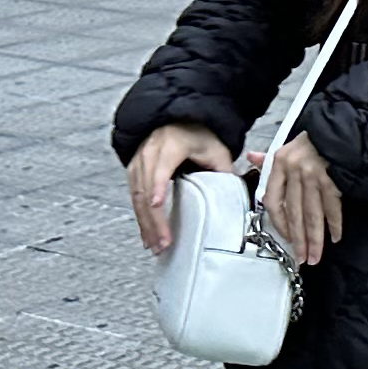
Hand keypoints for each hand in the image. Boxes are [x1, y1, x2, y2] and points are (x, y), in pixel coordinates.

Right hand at [125, 124, 236, 252]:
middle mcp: (150, 153)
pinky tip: (147, 236)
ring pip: (137, 197)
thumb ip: (224, 171)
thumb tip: (233, 197)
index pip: (161, 168)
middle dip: (154, 219)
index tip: (158, 205)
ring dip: (146, 224)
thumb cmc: (197, 135)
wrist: (178, 121)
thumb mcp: (217, 149)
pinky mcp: (134, 172)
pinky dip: (141, 219)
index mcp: (171, 145)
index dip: (158, 186)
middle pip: (146, 189)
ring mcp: (138, 162)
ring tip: (156, 246)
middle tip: (163, 242)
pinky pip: (134, 199)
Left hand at [261, 136, 344, 269]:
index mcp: (279, 163)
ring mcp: (314, 175)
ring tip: (315, 256)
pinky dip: (335, 223)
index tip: (286, 239)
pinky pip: (332, 206)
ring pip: (313, 214)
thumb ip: (269, 159)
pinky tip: (335, 237)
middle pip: (294, 212)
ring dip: (315, 238)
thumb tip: (251, 158)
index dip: (279, 223)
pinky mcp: (332, 178)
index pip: (273, 200)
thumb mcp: (287, 146)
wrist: (339, 129)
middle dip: (299, 239)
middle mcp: (294, 170)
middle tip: (302, 258)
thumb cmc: (312, 141)